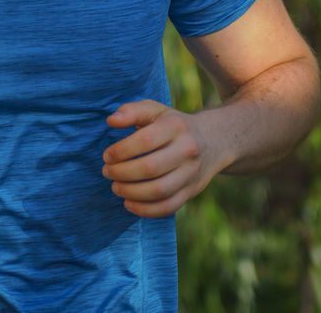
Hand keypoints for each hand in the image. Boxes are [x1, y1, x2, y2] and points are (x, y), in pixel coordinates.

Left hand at [102, 100, 223, 217]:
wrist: (214, 140)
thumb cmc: (174, 124)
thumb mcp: (156, 110)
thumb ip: (132, 111)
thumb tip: (111, 120)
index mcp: (176, 126)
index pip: (145, 140)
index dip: (121, 151)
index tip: (107, 156)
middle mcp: (187, 149)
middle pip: (150, 168)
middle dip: (122, 173)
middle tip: (108, 172)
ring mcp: (192, 172)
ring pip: (159, 191)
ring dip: (131, 193)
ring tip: (116, 187)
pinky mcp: (192, 191)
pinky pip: (168, 207)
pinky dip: (145, 210)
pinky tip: (129, 203)